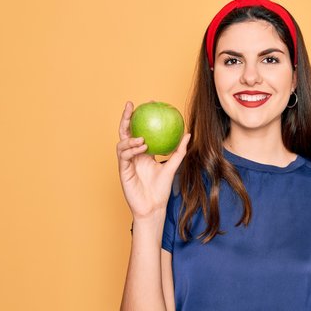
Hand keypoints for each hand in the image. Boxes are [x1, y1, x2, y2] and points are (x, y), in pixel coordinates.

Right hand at [116, 101, 189, 220]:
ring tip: (142, 138)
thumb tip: (188, 133)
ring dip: (131, 138)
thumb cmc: (161, 189)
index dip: (142, 116)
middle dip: (126, 117)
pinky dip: (132, 149)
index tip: (150, 103)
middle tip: (132, 105)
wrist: (153, 206)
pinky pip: (124, 156)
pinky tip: (141, 147)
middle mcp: (132, 155)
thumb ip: (178, 150)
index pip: (140, 130)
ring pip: (122, 143)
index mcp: (142, 152)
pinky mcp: (122, 170)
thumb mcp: (172, 166)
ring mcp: (126, 162)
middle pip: (126, 132)